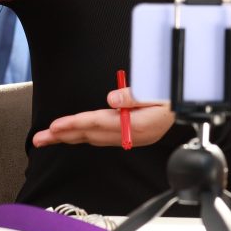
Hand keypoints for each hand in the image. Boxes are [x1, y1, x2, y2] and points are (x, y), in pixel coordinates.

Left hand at [32, 86, 174, 147]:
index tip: (55, 126)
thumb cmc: (175, 97)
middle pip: (91, 135)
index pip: (99, 124)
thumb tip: (112, 99)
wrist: (191, 107)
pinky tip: (74, 135)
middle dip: (64, 136)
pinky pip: (101, 137)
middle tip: (40, 139)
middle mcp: (132, 135)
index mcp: (139, 125)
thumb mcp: (160, 90)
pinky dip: (84, 136)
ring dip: (71, 137)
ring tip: (49, 137)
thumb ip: (135, 95)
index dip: (75, 125)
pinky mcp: (130, 135)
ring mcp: (130, 137)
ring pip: (93, 138)